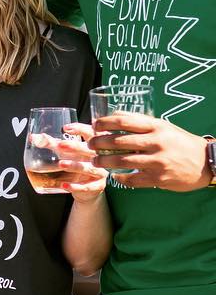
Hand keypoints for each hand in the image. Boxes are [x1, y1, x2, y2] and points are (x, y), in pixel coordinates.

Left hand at [55, 123, 107, 202]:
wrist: (87, 188)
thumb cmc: (77, 164)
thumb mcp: (66, 153)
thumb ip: (52, 144)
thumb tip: (33, 138)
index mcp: (93, 146)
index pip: (91, 133)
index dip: (80, 129)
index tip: (66, 128)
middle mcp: (99, 157)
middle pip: (90, 150)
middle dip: (75, 147)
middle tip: (60, 145)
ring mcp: (100, 172)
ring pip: (90, 168)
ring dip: (75, 166)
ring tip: (61, 164)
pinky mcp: (98, 186)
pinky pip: (87, 186)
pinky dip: (76, 186)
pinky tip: (64, 185)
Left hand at [89, 113, 210, 190]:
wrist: (206, 162)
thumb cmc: (180, 142)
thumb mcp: (164, 127)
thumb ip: (140, 122)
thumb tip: (114, 115)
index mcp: (156, 127)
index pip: (123, 121)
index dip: (104, 123)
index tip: (94, 125)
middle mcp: (156, 142)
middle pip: (118, 141)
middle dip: (98, 143)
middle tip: (89, 145)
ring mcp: (157, 161)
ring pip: (121, 161)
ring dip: (104, 162)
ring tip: (96, 161)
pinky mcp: (159, 178)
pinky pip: (132, 179)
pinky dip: (120, 178)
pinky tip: (114, 176)